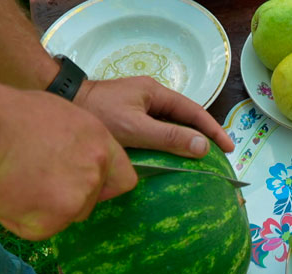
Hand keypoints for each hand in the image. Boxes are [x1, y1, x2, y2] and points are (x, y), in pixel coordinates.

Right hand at [0, 90, 137, 240]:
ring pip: (67, 217)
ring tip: (17, 183)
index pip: (123, 179)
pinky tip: (5, 194)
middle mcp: (95, 172)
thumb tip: (78, 160)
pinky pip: (38, 230)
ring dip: (45, 210)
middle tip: (35, 181)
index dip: (104, 185)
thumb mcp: (61, 117)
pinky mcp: (52, 220)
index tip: (84, 185)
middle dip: (68, 199)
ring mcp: (76, 198)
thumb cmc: (8, 115)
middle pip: (91, 202)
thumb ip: (80, 144)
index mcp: (101, 144)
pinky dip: (19, 221)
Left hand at [73, 76, 233, 157]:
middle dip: (203, 137)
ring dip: (185, 142)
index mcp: (156, 94)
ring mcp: (139, 108)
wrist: (62, 102)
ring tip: (199, 161)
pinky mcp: (128, 119)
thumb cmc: (98, 114)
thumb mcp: (136, 128)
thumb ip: (169, 137)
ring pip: (170, 126)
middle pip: (185, 119)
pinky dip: (167, 145)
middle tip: (219, 158)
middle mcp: (151, 98)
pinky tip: (170, 159)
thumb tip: (203, 146)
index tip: (229, 148)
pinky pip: (155, 132)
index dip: (214, 130)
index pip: (194, 112)